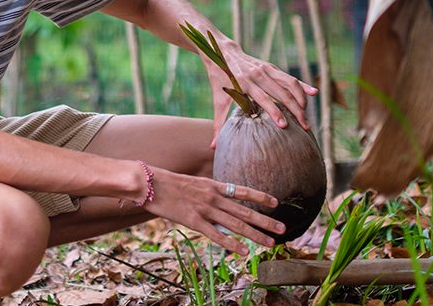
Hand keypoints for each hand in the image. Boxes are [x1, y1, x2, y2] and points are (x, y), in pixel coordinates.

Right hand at [142, 167, 283, 254]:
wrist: (149, 183)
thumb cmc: (167, 183)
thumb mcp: (192, 182)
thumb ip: (207, 190)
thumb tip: (218, 195)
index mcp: (213, 185)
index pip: (243, 191)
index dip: (260, 197)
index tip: (276, 202)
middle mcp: (213, 197)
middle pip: (245, 211)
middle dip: (265, 221)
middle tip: (283, 229)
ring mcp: (204, 209)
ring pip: (236, 224)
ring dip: (255, 235)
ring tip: (270, 243)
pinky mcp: (194, 221)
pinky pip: (216, 235)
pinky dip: (232, 244)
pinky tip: (243, 251)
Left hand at [202, 36, 316, 137]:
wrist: (221, 52)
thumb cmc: (219, 80)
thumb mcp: (218, 100)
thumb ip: (218, 124)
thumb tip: (213, 148)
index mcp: (244, 83)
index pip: (263, 99)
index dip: (275, 112)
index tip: (285, 126)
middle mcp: (257, 75)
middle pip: (282, 93)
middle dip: (295, 110)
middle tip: (305, 127)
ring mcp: (266, 69)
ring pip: (290, 84)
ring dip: (301, 100)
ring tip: (306, 116)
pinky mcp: (271, 67)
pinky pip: (289, 77)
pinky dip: (302, 85)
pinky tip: (314, 94)